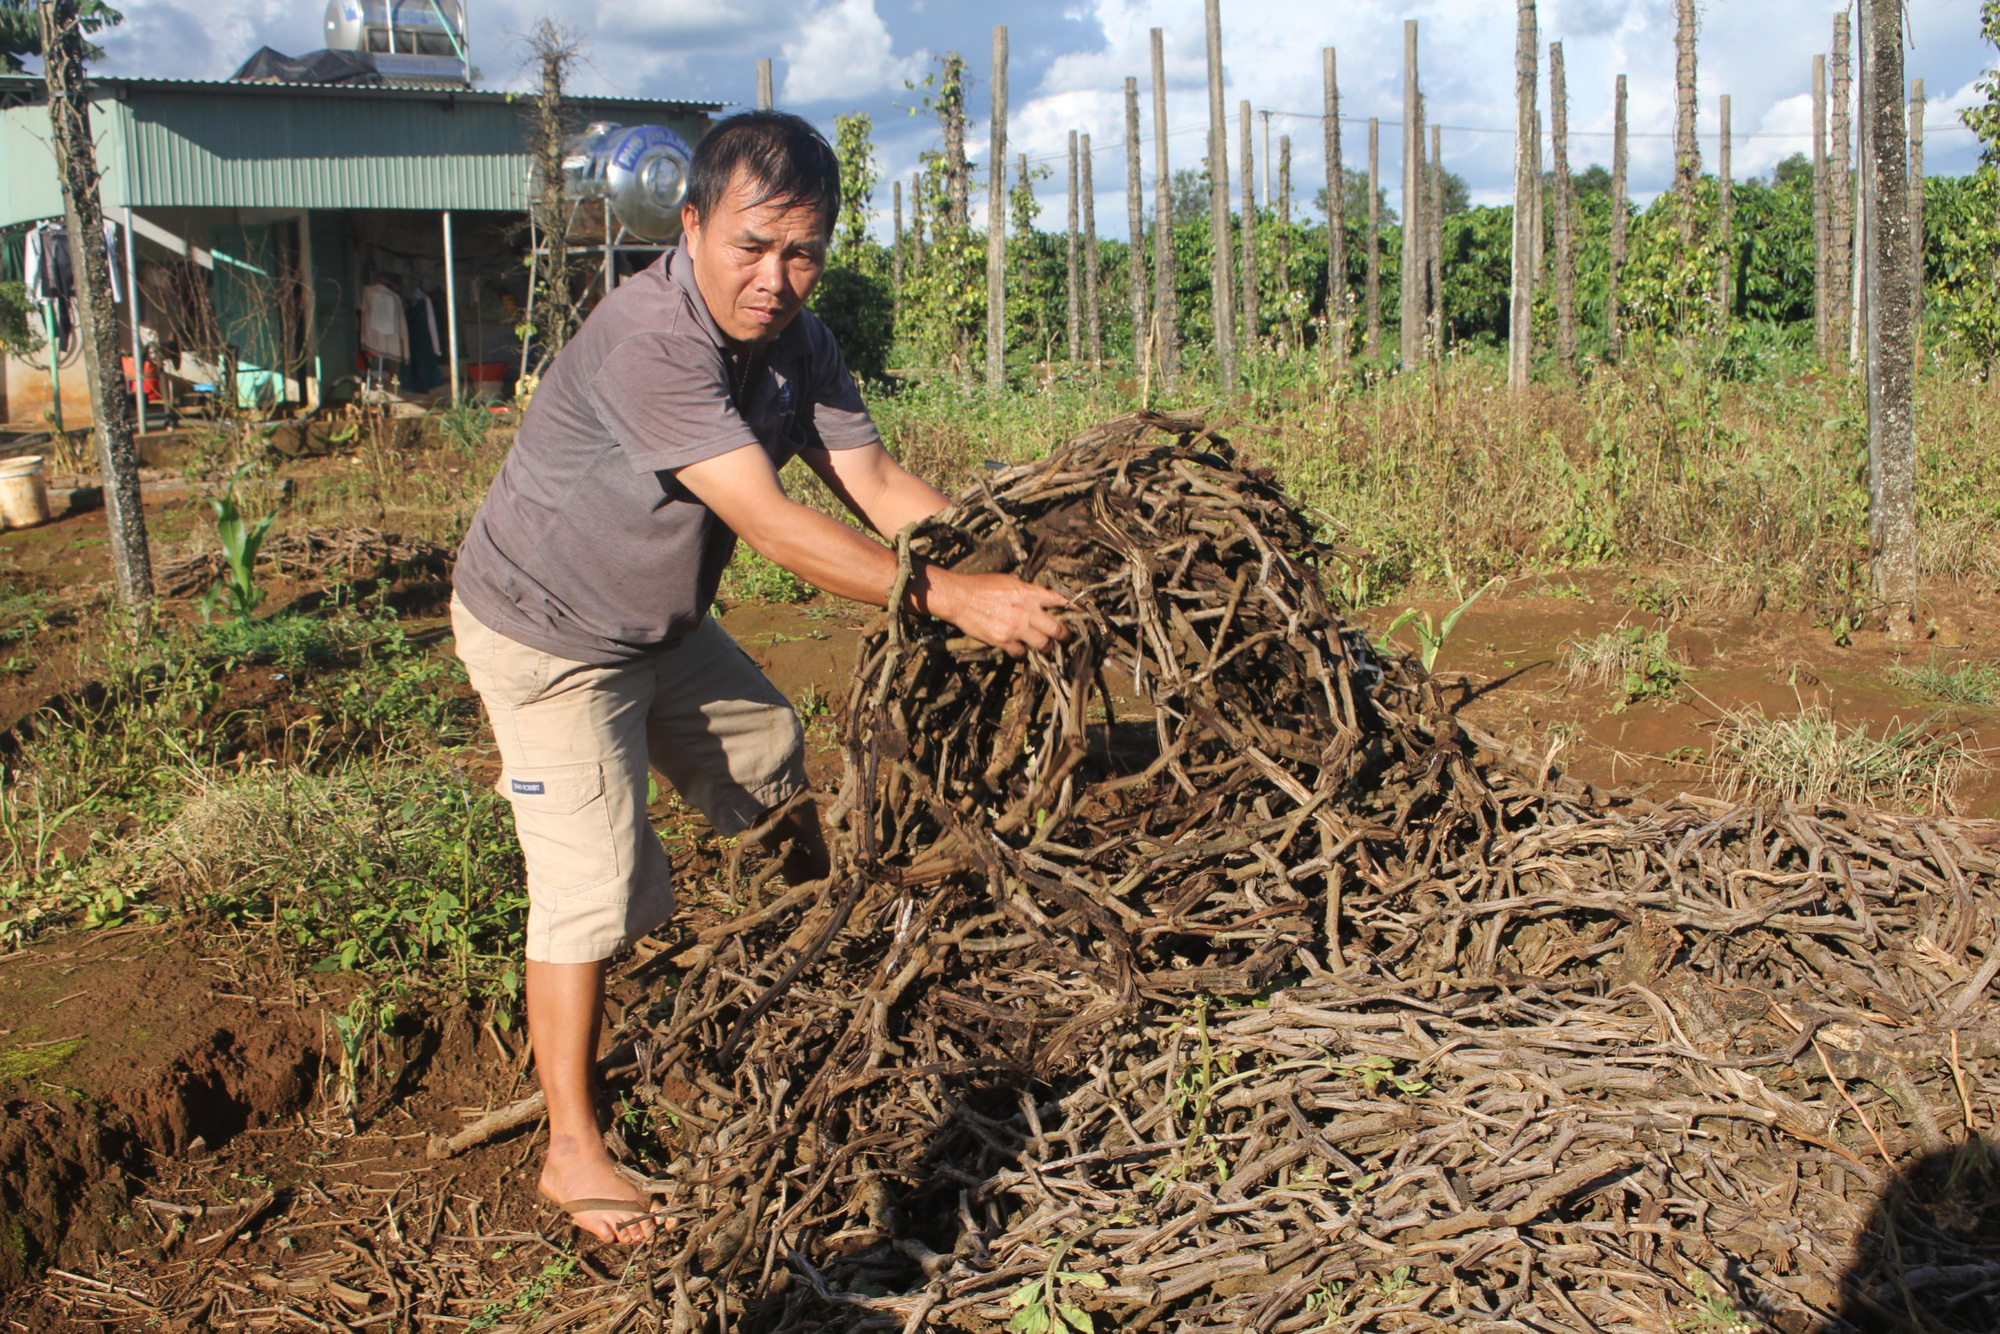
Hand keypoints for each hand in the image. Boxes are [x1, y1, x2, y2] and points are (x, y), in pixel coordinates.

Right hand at [925, 570, 1071, 657]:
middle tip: (1064, 636)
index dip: (1076, 607)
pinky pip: (1021, 652)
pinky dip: (1021, 651)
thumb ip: (1027, 591)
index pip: (1061, 600)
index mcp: (1030, 594)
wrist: (960, 598)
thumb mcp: (1009, 581)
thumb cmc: (982, 586)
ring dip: (1045, 645)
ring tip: (1043, 644)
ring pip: (1043, 645)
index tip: (1085, 612)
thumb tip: (1041, 598)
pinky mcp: (1004, 641)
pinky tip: (1018, 646)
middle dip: (1064, 634)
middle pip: (1057, 629)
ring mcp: (1016, 628)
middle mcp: (1027, 612)